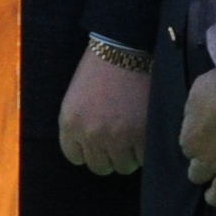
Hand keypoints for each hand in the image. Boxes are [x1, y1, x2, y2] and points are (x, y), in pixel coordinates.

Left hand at [57, 48, 150, 173]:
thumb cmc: (100, 69)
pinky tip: (145, 132)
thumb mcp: (76, 98)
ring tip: (134, 135)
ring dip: (129, 154)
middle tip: (119, 139)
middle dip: (109, 155)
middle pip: (100, 166)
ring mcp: (117, 137)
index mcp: (70, 123)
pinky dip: (145, 150)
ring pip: (123, 166)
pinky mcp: (142, 135)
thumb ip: (79, 126)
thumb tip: (92, 151)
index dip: (89, 150)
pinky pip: (143, 158)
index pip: (75, 157)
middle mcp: (90, 134)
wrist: (126, 49)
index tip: (98, 142)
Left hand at [178, 69, 215, 215]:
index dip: (196, 145)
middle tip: (208, 169)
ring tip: (215, 197)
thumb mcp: (197, 91)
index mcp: (190, 139)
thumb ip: (193, 111)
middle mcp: (207, 161)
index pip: (188, 149)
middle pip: (198, 175)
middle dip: (202, 171)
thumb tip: (195, 118)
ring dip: (214, 196)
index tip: (204, 141)